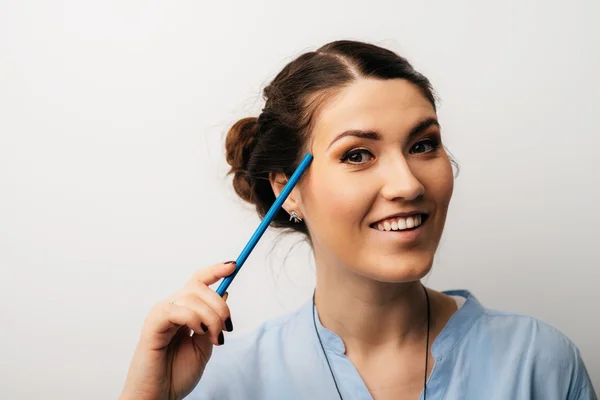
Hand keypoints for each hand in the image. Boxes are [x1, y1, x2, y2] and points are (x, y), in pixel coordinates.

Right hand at [120, 261, 235, 399]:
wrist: (159, 397)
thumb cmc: (176, 374)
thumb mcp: (206, 345)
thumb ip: (213, 321)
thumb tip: (225, 295)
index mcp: (184, 311)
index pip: (198, 281)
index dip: (215, 270)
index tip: (233, 266)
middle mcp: (171, 308)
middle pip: (200, 287)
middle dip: (220, 306)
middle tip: (226, 330)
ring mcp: (161, 315)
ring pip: (192, 297)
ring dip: (211, 316)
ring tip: (214, 339)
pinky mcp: (152, 325)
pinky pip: (176, 309)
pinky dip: (193, 318)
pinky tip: (199, 332)